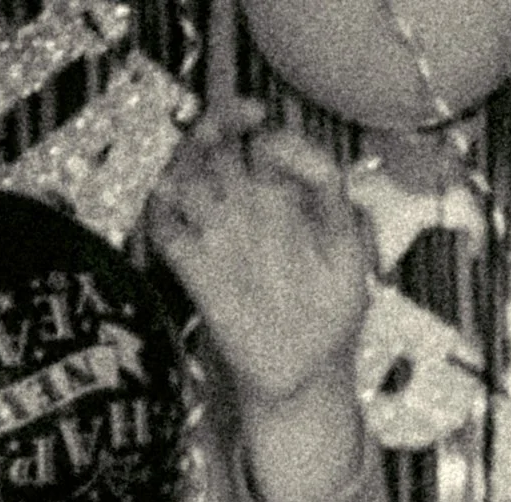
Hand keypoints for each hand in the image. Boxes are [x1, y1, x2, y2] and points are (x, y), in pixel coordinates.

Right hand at [146, 104, 371, 412]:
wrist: (308, 372)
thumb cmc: (332, 312)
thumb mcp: (350, 252)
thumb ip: (337, 208)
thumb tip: (315, 161)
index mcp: (284, 200)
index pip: (262, 144)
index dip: (259, 126)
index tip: (264, 127)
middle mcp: (245, 209)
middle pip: (217, 148)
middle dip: (215, 124)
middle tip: (225, 120)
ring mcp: (216, 234)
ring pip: (183, 175)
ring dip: (184, 157)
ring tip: (199, 151)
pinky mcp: (192, 266)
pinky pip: (163, 226)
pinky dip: (160, 208)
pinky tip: (171, 198)